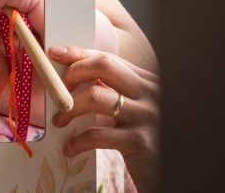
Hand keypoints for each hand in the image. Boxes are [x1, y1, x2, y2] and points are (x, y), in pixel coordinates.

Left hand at [49, 45, 159, 192]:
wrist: (170, 172)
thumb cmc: (146, 138)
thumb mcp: (136, 108)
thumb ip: (115, 90)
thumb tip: (75, 75)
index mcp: (146, 81)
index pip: (108, 57)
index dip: (79, 53)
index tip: (55, 52)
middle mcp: (149, 92)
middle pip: (103, 66)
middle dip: (74, 72)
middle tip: (58, 90)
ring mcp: (146, 115)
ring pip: (95, 96)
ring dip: (69, 108)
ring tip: (59, 121)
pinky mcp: (139, 141)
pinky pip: (96, 134)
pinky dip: (77, 141)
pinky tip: (70, 148)